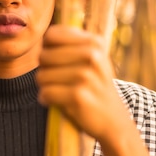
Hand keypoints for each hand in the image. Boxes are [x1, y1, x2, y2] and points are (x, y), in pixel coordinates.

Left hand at [37, 25, 130, 143]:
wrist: (114, 120)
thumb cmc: (95, 87)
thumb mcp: (94, 59)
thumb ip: (72, 44)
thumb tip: (46, 35)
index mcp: (94, 42)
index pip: (51, 35)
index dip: (47, 49)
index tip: (56, 61)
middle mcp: (92, 55)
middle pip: (43, 56)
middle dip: (45, 70)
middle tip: (58, 81)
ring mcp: (85, 75)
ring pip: (42, 76)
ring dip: (45, 87)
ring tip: (60, 91)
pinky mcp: (78, 95)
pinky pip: (45, 93)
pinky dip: (46, 99)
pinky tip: (57, 101)